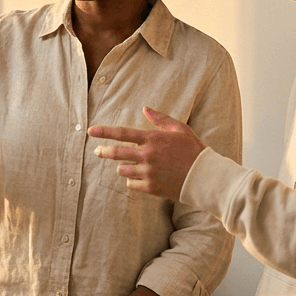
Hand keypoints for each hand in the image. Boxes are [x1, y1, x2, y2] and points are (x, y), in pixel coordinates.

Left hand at [88, 106, 205, 201]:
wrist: (204, 177)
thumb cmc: (193, 150)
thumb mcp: (179, 129)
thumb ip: (160, 119)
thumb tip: (144, 108)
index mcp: (153, 139)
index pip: (122, 133)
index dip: (104, 132)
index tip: (91, 131)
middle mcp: (148, 155)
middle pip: (116, 153)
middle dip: (103, 151)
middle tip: (98, 151)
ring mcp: (148, 173)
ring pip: (122, 170)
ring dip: (123, 167)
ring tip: (130, 165)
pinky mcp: (151, 188)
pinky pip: (131, 184)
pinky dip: (133, 180)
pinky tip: (140, 178)